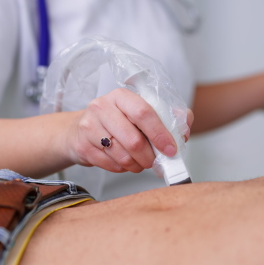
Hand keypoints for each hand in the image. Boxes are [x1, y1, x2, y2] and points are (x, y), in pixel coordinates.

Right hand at [65, 88, 192, 172]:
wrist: (79, 131)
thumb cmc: (117, 122)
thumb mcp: (139, 112)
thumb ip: (167, 116)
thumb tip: (185, 128)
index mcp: (121, 96)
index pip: (144, 113)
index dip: (160, 134)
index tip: (170, 149)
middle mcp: (102, 107)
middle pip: (133, 140)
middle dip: (149, 157)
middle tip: (155, 162)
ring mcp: (89, 126)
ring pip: (122, 156)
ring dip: (137, 165)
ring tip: (139, 162)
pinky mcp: (82, 145)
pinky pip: (110, 165)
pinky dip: (122, 168)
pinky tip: (123, 162)